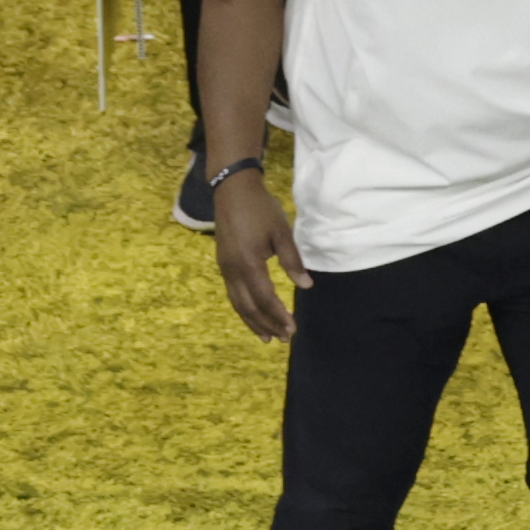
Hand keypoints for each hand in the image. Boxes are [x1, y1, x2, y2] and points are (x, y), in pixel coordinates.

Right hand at [212, 172, 303, 341]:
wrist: (232, 190)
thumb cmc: (261, 209)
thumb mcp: (282, 232)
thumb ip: (293, 261)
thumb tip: (306, 286)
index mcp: (249, 263)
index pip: (265, 298)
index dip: (278, 315)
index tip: (292, 328)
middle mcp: (233, 270)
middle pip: (249, 306)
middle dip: (266, 324)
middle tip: (284, 338)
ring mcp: (225, 268)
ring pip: (237, 303)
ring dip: (253, 321)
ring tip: (266, 337)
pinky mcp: (224, 264)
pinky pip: (233, 294)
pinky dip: (243, 309)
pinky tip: (252, 314)